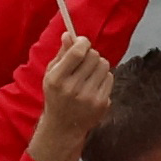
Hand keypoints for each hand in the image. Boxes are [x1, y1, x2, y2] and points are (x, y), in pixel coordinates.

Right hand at [27, 32, 120, 160]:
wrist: (64, 127)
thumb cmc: (56, 96)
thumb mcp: (51, 74)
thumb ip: (62, 54)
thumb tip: (68, 34)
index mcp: (57, 79)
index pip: (78, 53)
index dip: (83, 42)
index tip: (83, 42)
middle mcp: (72, 89)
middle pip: (94, 56)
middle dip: (90, 54)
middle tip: (85, 60)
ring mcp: (89, 97)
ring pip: (104, 65)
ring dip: (98, 65)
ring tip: (89, 73)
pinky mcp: (101, 103)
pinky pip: (109, 78)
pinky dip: (103, 77)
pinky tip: (94, 84)